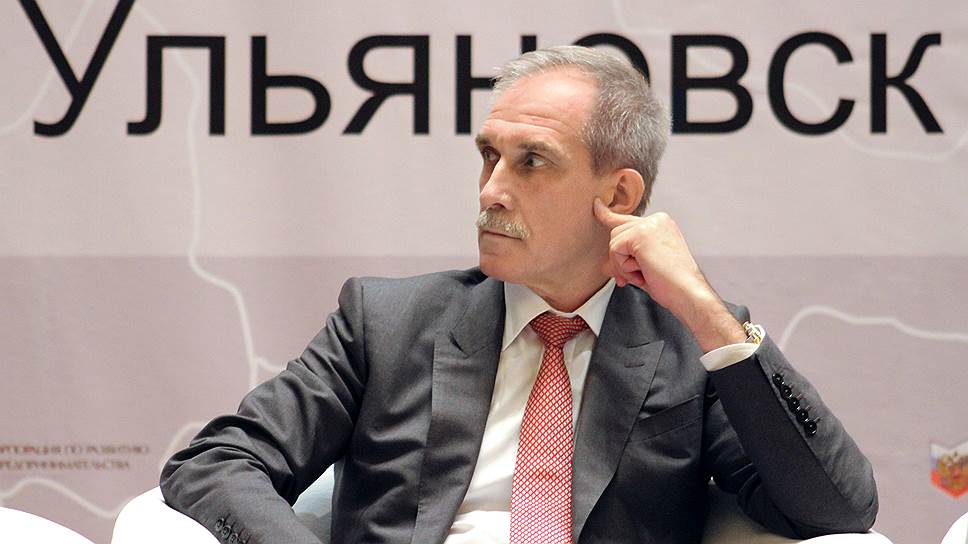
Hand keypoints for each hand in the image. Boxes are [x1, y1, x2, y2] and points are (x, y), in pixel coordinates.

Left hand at [593, 198, 744, 350]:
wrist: (688, 293)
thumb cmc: (672, 285)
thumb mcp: (645, 267)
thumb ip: (627, 259)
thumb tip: (605, 266)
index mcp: (661, 224)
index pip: (627, 220)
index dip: (608, 215)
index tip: (597, 205)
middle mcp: (656, 219)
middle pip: (616, 233)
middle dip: (620, 259)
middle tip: (637, 277)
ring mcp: (649, 225)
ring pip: (614, 242)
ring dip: (624, 265)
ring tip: (646, 273)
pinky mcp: (640, 234)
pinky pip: (615, 250)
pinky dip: (624, 267)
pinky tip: (644, 271)